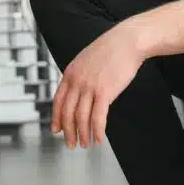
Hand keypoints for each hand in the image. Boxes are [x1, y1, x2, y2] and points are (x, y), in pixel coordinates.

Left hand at [50, 24, 145, 148]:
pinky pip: (98, 117)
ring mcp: (89, 87)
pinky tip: (98, 139)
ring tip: (85, 144)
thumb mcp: (86, 60)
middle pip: (67, 113)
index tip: (57, 130)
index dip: (56, 118)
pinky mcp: (105, 92)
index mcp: (70, 73)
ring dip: (82, 134)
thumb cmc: (111, 50)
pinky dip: (97, 130)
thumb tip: (77, 91)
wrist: (127, 41)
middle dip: (68, 132)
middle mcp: (76, 81)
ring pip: (81, 117)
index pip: (58, 101)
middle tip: (70, 144)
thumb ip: (79, 75)